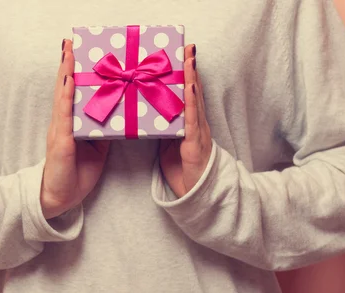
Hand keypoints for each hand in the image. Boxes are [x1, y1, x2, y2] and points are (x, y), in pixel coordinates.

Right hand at [41, 39, 110, 218]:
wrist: (59, 199)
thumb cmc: (75, 174)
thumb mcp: (96, 150)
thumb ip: (103, 132)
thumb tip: (118, 118)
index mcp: (71, 124)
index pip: (72, 93)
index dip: (74, 72)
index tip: (78, 51)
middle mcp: (63, 123)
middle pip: (65, 88)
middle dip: (68, 64)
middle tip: (71, 41)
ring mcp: (60, 130)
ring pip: (62, 96)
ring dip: (65, 72)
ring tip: (68, 51)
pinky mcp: (60, 141)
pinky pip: (64, 116)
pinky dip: (66, 97)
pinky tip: (68, 82)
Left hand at [159, 44, 212, 197]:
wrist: (195, 193)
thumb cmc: (181, 169)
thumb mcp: (167, 143)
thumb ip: (162, 127)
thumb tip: (147, 112)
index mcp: (188, 122)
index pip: (187, 93)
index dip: (185, 74)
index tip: (182, 54)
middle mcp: (195, 123)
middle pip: (193, 91)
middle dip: (190, 69)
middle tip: (188, 47)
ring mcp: (197, 132)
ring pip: (195, 101)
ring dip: (192, 78)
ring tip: (189, 59)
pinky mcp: (195, 143)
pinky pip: (192, 120)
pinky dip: (192, 102)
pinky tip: (190, 87)